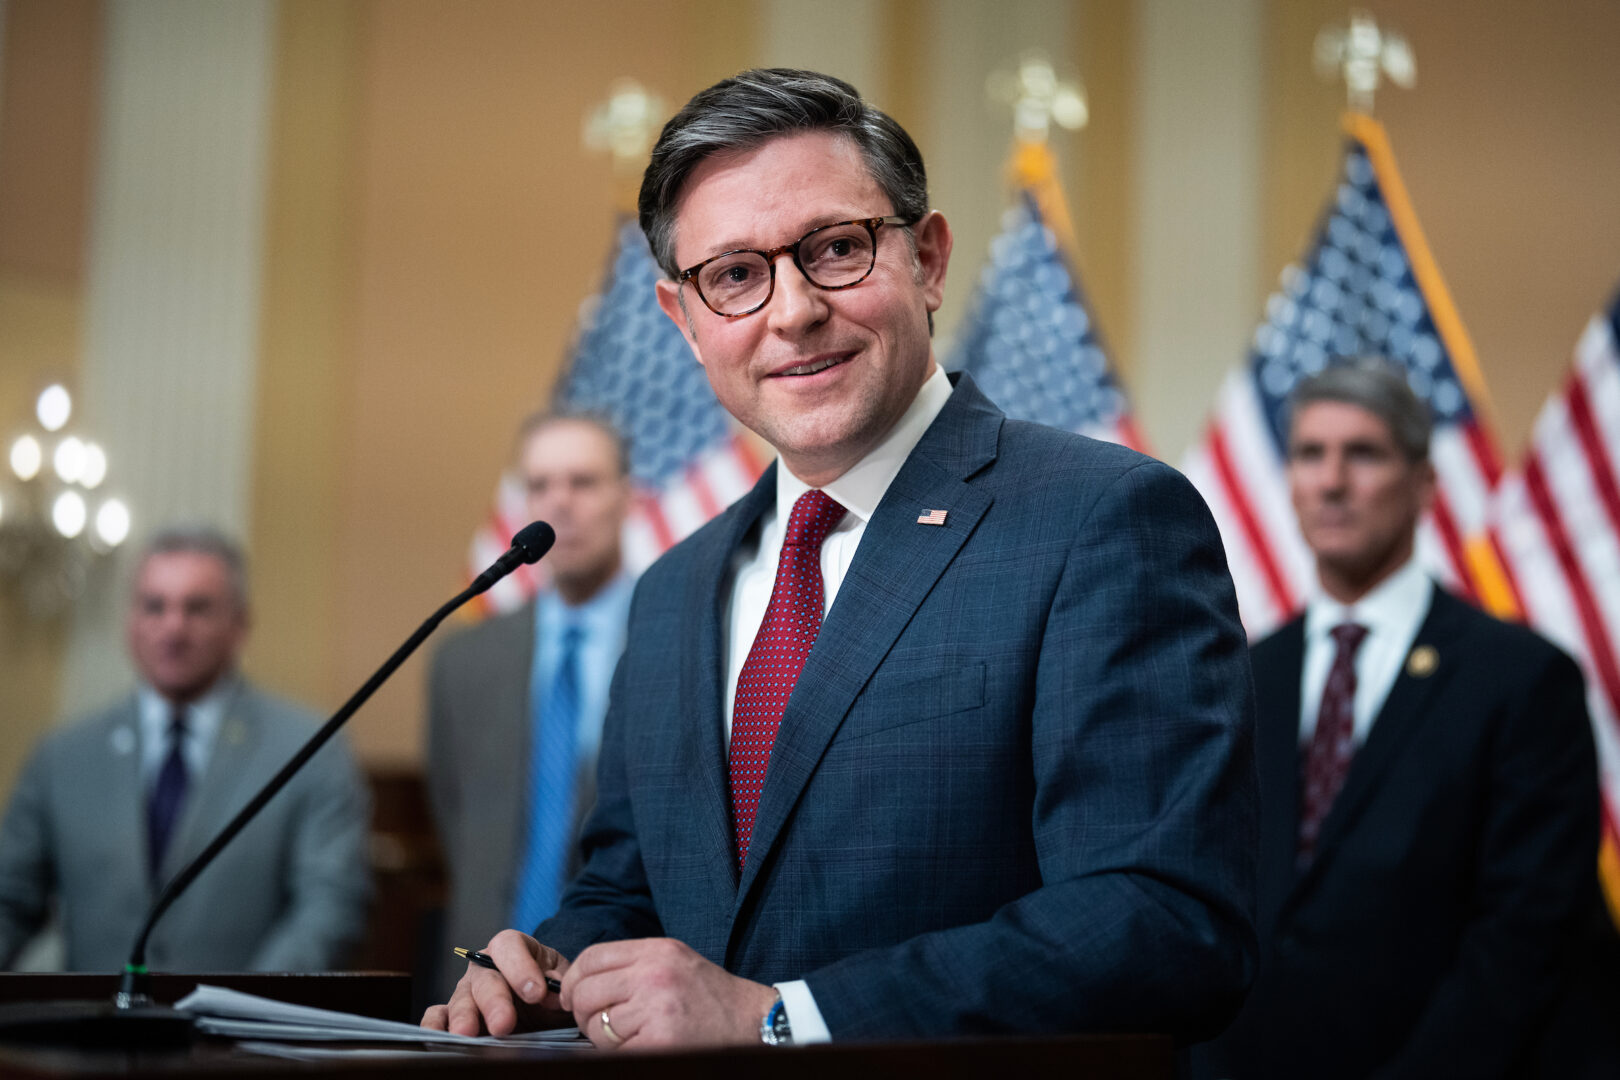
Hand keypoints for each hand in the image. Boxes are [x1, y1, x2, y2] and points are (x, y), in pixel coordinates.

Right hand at [420, 929, 572, 1035]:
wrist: (541, 1012)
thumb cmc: (550, 993)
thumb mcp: (561, 983)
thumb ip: (560, 984)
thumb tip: (553, 992)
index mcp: (514, 949)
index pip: (509, 945)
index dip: (521, 966)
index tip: (537, 993)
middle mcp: (485, 967)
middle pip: (484, 976)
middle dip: (494, 1000)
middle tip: (503, 1024)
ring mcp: (467, 991)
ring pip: (460, 998)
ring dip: (464, 1017)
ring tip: (468, 1034)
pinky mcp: (453, 1016)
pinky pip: (437, 1016)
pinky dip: (435, 1025)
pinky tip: (441, 1037)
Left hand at [559, 937, 776, 1049]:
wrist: (751, 1022)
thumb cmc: (711, 996)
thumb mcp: (674, 961)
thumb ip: (632, 964)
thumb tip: (582, 981)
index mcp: (657, 951)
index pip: (592, 957)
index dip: (573, 978)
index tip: (572, 994)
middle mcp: (654, 975)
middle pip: (587, 992)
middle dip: (583, 1012)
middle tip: (597, 1022)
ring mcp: (655, 1009)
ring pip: (596, 1025)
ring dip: (603, 1037)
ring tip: (629, 1035)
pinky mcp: (658, 1042)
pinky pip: (613, 1051)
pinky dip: (618, 1053)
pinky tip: (639, 1047)